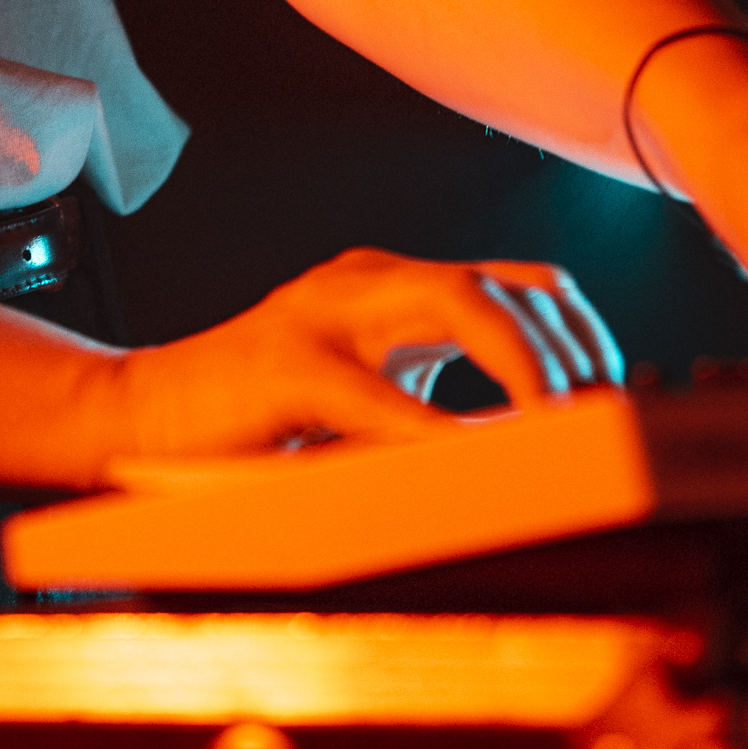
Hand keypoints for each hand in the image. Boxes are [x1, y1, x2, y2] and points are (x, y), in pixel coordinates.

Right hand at [100, 249, 621, 472]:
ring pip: (458, 300)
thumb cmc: (252, 424)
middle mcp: (365, 281)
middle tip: (602, 420)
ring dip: (526, 367)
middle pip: (500, 281)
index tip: (613, 398)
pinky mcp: (285, 364)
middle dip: (567, 348)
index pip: (516, 279)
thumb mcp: (360, 397)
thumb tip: (535, 451)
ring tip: (558, 431)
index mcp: (388, 288)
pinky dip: (437, 431)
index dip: (579, 332)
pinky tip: (471, 468)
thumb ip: (430, 396)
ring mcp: (325, 313)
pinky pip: (379, 392)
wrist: (134, 419)